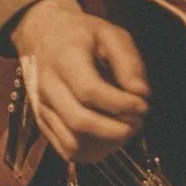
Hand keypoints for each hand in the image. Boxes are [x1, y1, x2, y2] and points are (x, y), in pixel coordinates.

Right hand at [11, 0, 149, 162]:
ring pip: (71, 142)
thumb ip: (129, 61)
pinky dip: (91, 152)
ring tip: (125, 131)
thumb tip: (141, 93)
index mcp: (65, 59)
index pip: (90, 91)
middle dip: (116, 130)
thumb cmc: (81, 34)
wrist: (42, 33)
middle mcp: (48, 86)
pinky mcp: (42, 122)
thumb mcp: (110, 34)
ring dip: (105, 145)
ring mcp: (42, 107)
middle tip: (137, 123)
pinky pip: (65, 149)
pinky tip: (108, 140)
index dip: (121, 104)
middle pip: (79, 122)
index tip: (143, 105)